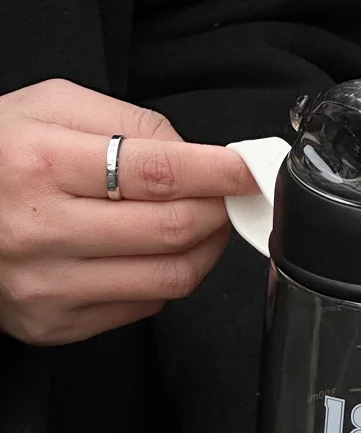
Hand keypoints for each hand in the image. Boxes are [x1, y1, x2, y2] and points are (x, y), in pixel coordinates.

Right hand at [0, 78, 257, 344]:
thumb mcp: (48, 108)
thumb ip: (128, 122)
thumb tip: (196, 156)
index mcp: (39, 165)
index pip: (158, 173)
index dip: (220, 173)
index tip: (249, 170)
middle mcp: (41, 232)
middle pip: (173, 231)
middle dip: (218, 211)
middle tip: (225, 198)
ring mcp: (49, 287)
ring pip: (170, 278)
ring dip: (205, 249)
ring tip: (200, 225)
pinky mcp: (56, 324)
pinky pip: (145, 307)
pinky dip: (167, 277)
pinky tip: (154, 254)